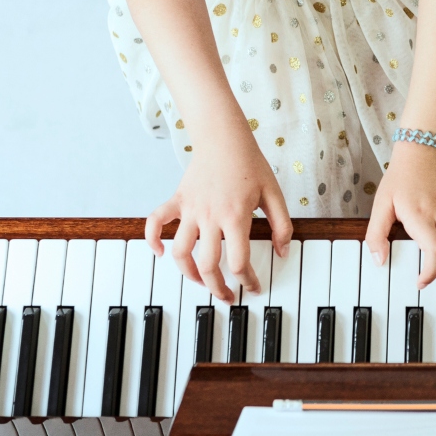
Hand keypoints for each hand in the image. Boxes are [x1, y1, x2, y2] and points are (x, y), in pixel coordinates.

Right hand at [145, 122, 291, 304]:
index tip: (253, 288)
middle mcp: (210, 216)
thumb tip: (283, 252)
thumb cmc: (250, 165)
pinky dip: (152, 239)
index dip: (248, 281)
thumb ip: (282, 225)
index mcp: (236, 216)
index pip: (239, 261)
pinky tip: (160, 252)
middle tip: (226, 297)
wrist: (224, 138)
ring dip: (188, 272)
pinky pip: (155, 222)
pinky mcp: (177, 201)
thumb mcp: (274, 194)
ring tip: (200, 281)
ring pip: (180, 251)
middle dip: (217, 288)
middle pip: (208, 264)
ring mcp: (190, 209)